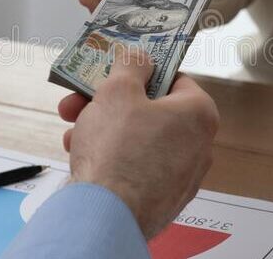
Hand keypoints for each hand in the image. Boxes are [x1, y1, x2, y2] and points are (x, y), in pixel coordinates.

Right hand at [57, 47, 218, 237]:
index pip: (173, 79)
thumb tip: (140, 56)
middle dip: (110, 103)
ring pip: (140, 140)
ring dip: (105, 130)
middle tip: (80, 101)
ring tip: (73, 130)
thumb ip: (131, 65)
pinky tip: (82, 156)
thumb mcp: (118, 90)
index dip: (139, 72)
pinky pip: (137, 168)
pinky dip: (113, 158)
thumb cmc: (117, 148)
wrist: (106, 216)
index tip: (114, 73)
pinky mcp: (162, 200)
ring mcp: (182, 177)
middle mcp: (199, 146)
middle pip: (151, 111)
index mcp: (199, 113)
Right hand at [72, 0, 183, 11]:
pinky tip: (161, 9)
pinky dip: (146, 17)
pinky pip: (130, 24)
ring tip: (162, 5)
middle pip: (105, 10)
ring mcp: (102, 6)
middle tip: (156, 5)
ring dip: (141, 14)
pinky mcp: (117, 16)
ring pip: (118, 21)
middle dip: (131, 8)